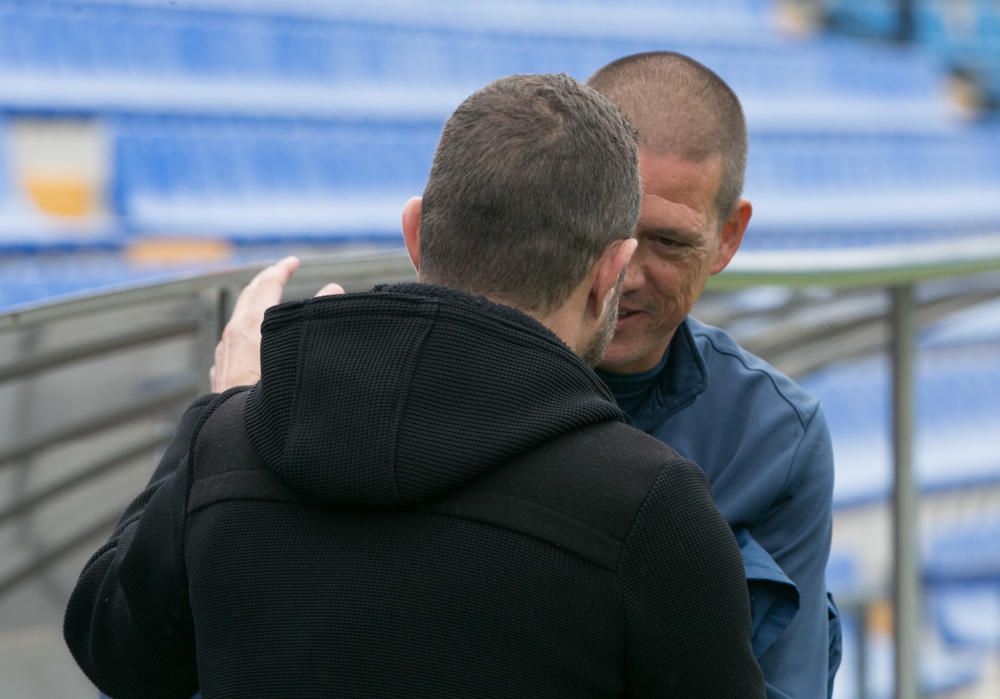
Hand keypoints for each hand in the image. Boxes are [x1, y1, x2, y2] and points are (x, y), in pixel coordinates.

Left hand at [209, 257, 344, 391]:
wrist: (240, 431)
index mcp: (253, 324)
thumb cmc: (272, 394)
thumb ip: (315, 316)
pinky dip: (243, 329)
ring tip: (266, 302)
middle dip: (265, 279)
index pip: (269, 284)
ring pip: (237, 318)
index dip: (283, 269)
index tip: (294, 261)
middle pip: (248, 294)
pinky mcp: (220, 370)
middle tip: (280, 272)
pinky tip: (249, 339)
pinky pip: (230, 340)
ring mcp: (224, 352)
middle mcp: (234, 333)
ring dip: (253, 303)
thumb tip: (334, 288)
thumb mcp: (298, 349)